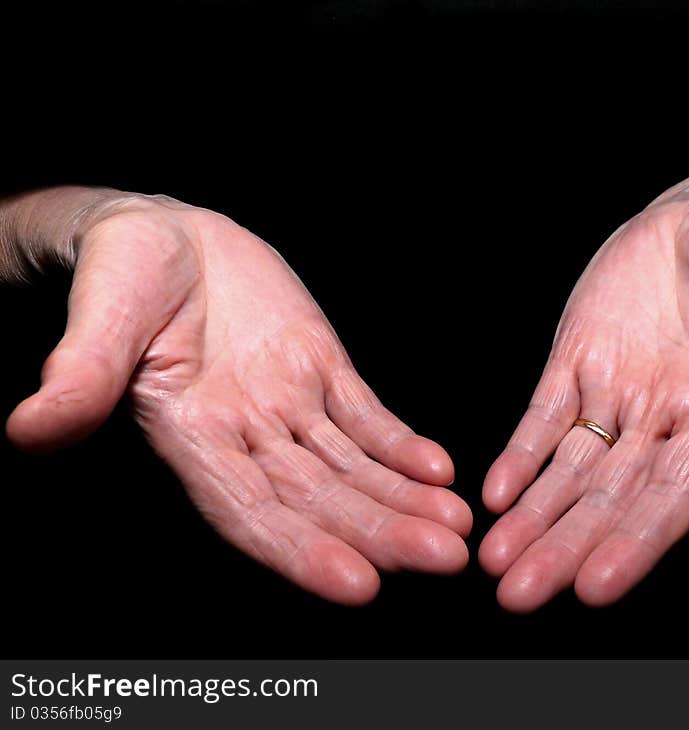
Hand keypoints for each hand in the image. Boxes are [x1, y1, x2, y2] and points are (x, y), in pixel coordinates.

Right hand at [6, 192, 470, 604]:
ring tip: (457, 526)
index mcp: (192, 433)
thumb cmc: (124, 273)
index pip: (249, 509)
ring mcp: (288, 404)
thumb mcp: (101, 315)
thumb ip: (81, 374)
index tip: (359, 584)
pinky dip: (402, 444)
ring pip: (352, 465)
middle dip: (381, 531)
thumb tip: (31, 429)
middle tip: (445, 557)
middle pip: (319, 499)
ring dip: (404, 498)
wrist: (168, 236)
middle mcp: (247, 434)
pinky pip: (367, 416)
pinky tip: (440, 470)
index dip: (301, 549)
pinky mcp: (320, 369)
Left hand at [479, 177, 688, 611]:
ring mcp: (614, 394)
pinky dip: (521, 454)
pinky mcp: (575, 363)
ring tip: (495, 559)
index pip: (674, 492)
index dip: (636, 541)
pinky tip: (494, 491)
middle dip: (565, 546)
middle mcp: (660, 418)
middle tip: (519, 594)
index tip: (595, 587)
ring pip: (570, 469)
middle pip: (610, 497)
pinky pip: (544, 416)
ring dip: (533, 515)